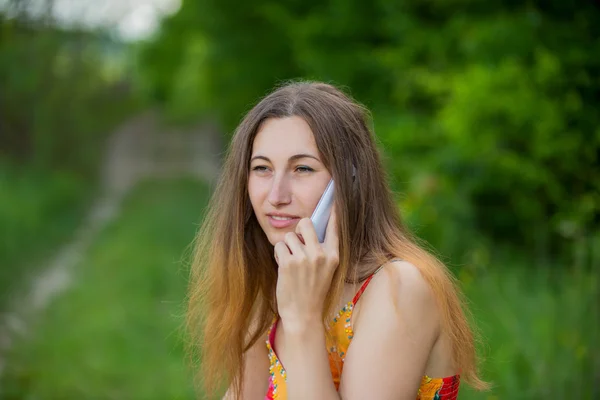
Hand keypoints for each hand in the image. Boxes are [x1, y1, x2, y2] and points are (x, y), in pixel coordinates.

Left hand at [274, 208, 339, 328]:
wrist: (303, 315)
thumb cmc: (312, 291)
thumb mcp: (325, 270)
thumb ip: (322, 250)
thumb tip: (310, 228)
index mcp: (333, 255)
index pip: (334, 227)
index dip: (333, 211)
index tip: (333, 192)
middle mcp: (321, 254)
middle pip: (306, 223)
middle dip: (298, 230)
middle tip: (297, 243)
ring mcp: (305, 258)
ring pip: (289, 236)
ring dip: (286, 247)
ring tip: (291, 263)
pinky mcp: (289, 263)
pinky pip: (279, 246)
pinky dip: (279, 255)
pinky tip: (284, 268)